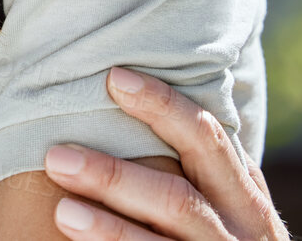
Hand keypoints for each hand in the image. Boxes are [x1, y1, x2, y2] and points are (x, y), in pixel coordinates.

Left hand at [42, 67, 287, 240]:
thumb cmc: (226, 238)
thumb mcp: (232, 205)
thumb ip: (204, 165)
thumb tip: (132, 91)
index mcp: (245, 199)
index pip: (207, 138)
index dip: (163, 105)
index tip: (113, 78)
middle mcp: (239, 234)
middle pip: (175, 198)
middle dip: (113, 176)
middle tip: (56, 157)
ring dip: (108, 228)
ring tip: (62, 211)